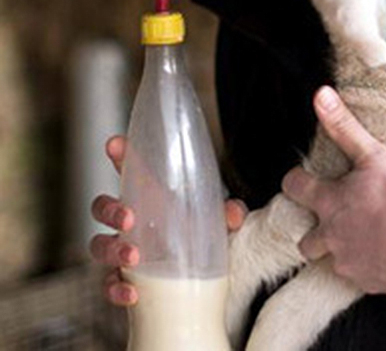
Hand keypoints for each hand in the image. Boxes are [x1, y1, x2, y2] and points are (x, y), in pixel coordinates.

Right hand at [90, 135, 247, 306]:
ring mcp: (123, 250)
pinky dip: (116, 290)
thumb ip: (228, 213)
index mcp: (152, 198)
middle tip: (130, 218)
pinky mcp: (124, 281)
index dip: (121, 156)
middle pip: (102, 207)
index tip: (115, 144)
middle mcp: (132, 222)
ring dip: (112, 250)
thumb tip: (233, 213)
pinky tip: (133, 293)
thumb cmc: (201, 237)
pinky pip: (108, 285)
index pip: (131, 171)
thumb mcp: (218, 222)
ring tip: (134, 258)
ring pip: (98, 245)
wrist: (202, 279)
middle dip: (110, 209)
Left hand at [281, 86, 385, 297]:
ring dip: (339, 250)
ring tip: (359, 238)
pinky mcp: (370, 282)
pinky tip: (384, 253)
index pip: (296, 188)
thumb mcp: (375, 154)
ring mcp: (350, 262)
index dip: (295, 181)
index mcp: (331, 202)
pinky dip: (367, 265)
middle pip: (306, 240)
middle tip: (329, 219)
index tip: (298, 179)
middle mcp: (333, 236)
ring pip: (331, 260)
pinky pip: (360, 276)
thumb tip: (320, 95)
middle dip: (312, 231)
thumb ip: (344, 127)